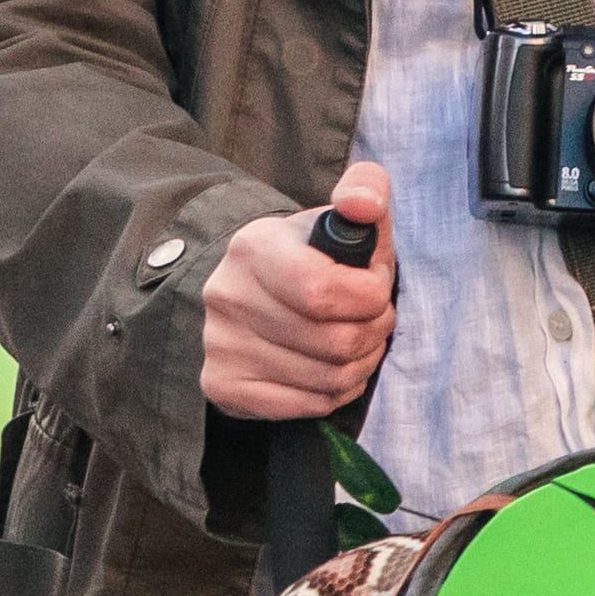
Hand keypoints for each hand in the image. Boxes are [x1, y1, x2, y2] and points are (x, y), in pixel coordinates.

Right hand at [198, 162, 396, 421]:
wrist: (259, 288)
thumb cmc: (316, 253)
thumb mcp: (343, 213)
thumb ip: (365, 189)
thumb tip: (362, 204)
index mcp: (255, 247)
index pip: (325, 291)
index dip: (370, 296)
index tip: (375, 286)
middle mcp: (227, 296)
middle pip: (335, 341)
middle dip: (375, 331)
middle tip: (374, 318)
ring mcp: (219, 345)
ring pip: (326, 378)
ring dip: (362, 363)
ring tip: (359, 340)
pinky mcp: (222, 386)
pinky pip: (305, 406)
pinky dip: (336, 393)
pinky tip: (334, 368)